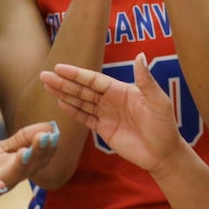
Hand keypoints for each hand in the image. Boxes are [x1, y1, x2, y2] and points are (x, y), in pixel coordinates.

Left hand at [0, 121, 58, 208]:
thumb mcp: (4, 149)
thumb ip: (23, 138)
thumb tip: (48, 126)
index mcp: (21, 167)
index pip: (40, 158)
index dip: (49, 147)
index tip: (55, 132)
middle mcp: (12, 177)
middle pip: (30, 165)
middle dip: (39, 151)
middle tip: (47, 136)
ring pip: (12, 176)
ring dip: (21, 165)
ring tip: (26, 151)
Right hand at [40, 54, 182, 172]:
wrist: (163, 154)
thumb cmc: (164, 125)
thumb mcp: (158, 101)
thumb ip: (146, 80)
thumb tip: (140, 55)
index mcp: (121, 90)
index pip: (94, 80)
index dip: (76, 74)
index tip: (59, 67)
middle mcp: (111, 100)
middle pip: (83, 89)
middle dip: (64, 83)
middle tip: (44, 75)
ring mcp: (106, 115)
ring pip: (81, 102)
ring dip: (64, 94)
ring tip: (47, 86)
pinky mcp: (104, 130)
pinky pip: (85, 118)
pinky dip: (73, 112)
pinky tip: (61, 104)